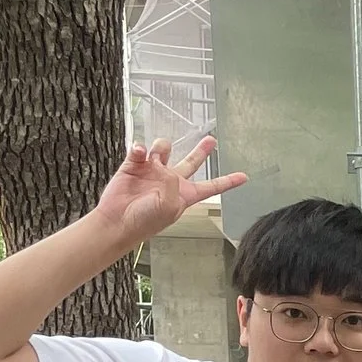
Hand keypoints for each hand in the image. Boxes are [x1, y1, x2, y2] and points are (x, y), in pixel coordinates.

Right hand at [93, 136, 245, 245]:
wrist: (117, 221)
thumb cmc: (145, 221)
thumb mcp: (169, 205)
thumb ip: (174, 184)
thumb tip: (164, 167)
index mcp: (185, 195)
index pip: (212, 186)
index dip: (228, 181)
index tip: (244, 177)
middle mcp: (170, 181)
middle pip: (191, 162)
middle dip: (202, 150)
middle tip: (211, 139)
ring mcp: (152, 172)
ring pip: (163, 148)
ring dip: (161, 147)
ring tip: (154, 157)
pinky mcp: (134, 166)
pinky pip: (140, 150)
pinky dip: (140, 148)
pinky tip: (139, 152)